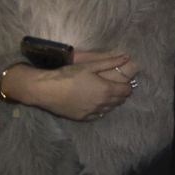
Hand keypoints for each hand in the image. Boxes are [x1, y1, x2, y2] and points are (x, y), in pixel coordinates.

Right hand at [6, 51, 136, 120]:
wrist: (47, 90)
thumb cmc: (69, 75)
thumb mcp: (90, 65)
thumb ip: (110, 62)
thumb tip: (126, 57)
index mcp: (106, 90)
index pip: (126, 91)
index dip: (127, 86)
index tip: (124, 82)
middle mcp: (101, 103)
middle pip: (119, 101)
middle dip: (121, 94)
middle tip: (116, 88)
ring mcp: (91, 112)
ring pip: (109, 109)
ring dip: (111, 103)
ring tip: (107, 95)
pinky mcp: (82, 118)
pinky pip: (97, 116)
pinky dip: (100, 110)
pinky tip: (96, 105)